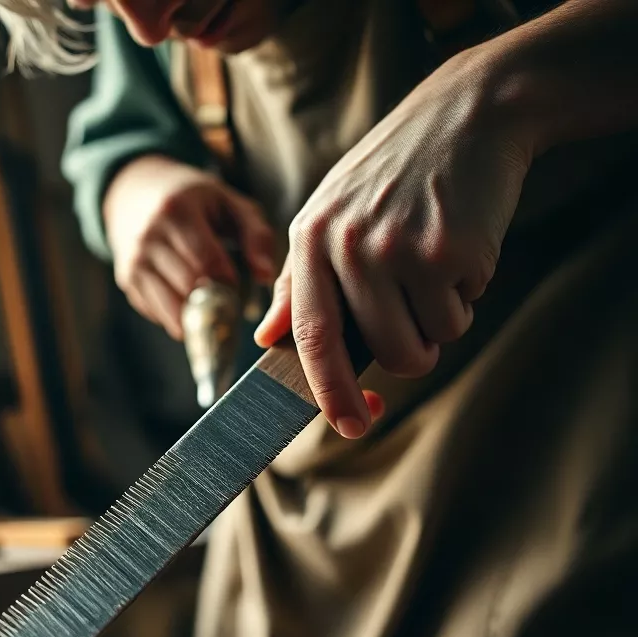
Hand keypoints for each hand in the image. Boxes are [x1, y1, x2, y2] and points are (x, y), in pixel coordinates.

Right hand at [104, 155, 276, 338]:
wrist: (135, 193)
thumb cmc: (194, 200)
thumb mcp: (229, 203)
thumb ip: (257, 234)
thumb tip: (266, 276)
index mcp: (176, 211)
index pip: (208, 263)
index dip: (229, 283)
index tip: (238, 286)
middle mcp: (148, 238)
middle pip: (190, 290)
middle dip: (216, 303)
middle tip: (230, 303)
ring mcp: (133, 262)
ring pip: (172, 310)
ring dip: (198, 317)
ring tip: (212, 306)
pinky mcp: (127, 282)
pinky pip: (159, 315)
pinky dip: (179, 316)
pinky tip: (187, 299)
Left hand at [255, 49, 532, 437]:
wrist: (470, 112)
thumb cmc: (392, 173)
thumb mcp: (329, 214)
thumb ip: (298, 282)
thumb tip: (265, 339)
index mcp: (311, 240)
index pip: (312, 337)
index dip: (329, 392)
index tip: (348, 426)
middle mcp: (348, 246)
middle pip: (384, 353)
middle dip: (411, 355)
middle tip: (420, 313)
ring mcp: (400, 247)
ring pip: (426, 342)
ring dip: (440, 323)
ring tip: (437, 266)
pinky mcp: (451, 248)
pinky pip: (462, 312)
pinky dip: (468, 294)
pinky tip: (461, 244)